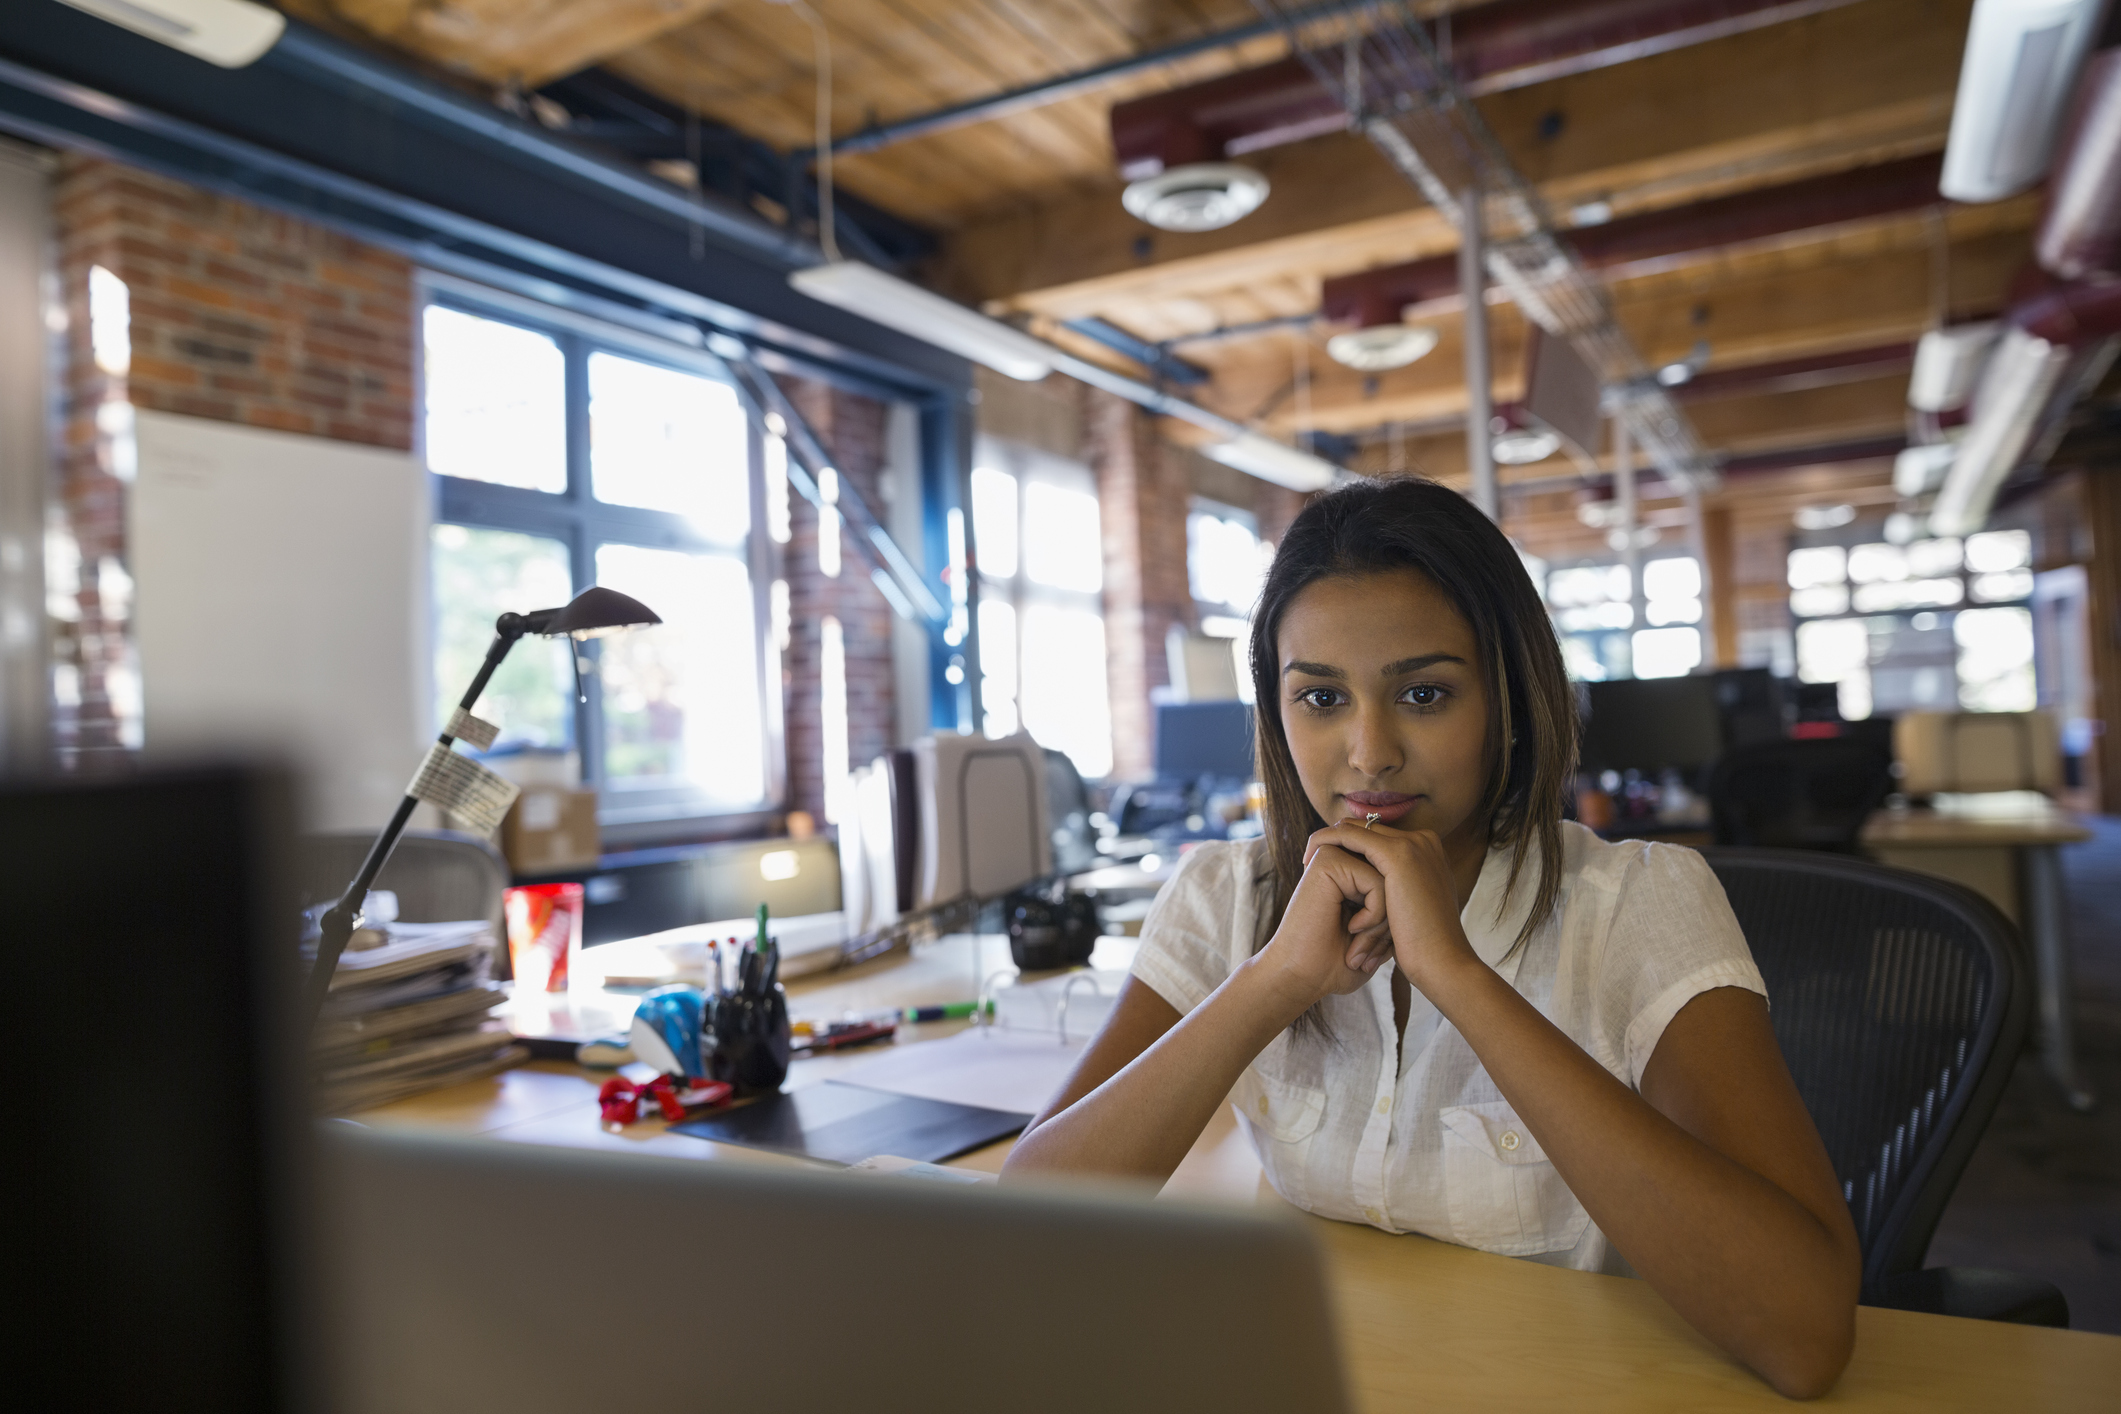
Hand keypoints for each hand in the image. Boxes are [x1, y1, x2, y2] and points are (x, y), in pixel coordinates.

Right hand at [1251, 843, 1394, 1015]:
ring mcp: (1334, 858)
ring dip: (1382, 920)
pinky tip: (1352, 929)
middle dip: (1388, 920)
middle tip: (1365, 951)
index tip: (1370, 949)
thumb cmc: (1338, 965)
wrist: (1305, 978)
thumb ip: (1391, 905)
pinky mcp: (1328, 862)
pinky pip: (1378, 883)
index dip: (1391, 919)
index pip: (1396, 883)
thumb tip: (1424, 887)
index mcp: (1349, 875)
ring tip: (1359, 945)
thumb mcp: (1375, 932)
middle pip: (1395, 880)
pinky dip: (1374, 915)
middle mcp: (1342, 860)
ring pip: (1390, 881)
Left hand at [1304, 821, 1481, 996]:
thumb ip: (1400, 891)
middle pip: (1366, 830)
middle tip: (1309, 862)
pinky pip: (1349, 836)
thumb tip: (1382, 893)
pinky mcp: (1398, 854)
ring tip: (1306, 863)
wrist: (1442, 963)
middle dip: (1336, 843)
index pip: (1378, 838)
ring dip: (1328, 843)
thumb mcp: (1413, 909)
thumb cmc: (1426, 947)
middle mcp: (1423, 841)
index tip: (1326, 865)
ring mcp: (1413, 845)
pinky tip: (1309, 859)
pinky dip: (1326, 843)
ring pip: (1355, 830)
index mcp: (1427, 852)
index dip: (1350, 849)